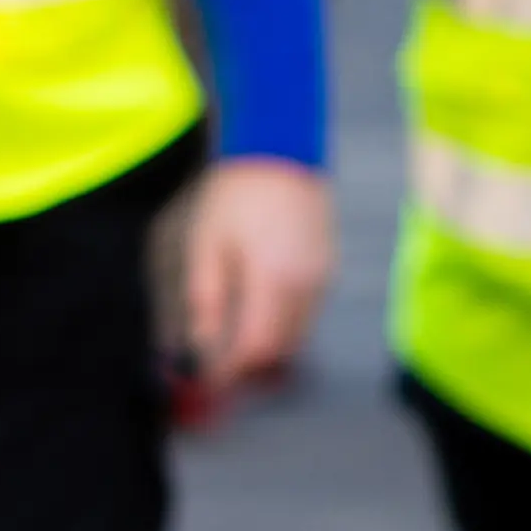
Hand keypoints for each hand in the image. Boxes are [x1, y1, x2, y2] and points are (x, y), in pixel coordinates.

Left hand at [183, 158, 335, 392]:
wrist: (282, 149)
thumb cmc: (237, 195)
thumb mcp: (207, 247)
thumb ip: (205, 303)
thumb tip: (201, 348)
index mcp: (273, 279)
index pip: (255, 348)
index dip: (231, 372)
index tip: (207, 381)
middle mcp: (306, 284)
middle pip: (281, 349)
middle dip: (250, 366)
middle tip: (218, 368)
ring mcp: (324, 275)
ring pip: (298, 334)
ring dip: (268, 346)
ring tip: (235, 340)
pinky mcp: (329, 266)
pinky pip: (308, 311)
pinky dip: (284, 323)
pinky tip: (260, 310)